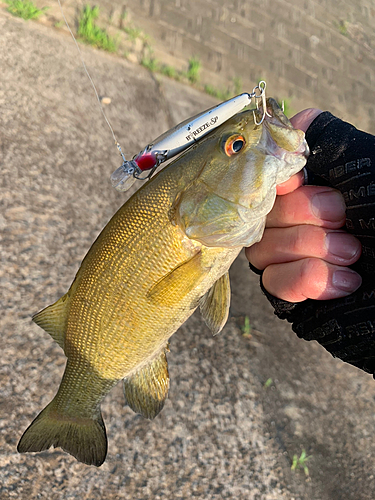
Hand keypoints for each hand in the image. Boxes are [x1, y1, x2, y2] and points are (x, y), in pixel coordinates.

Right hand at [246, 109, 361, 301]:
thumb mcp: (369, 172)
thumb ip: (333, 144)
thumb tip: (301, 118)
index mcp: (314, 189)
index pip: (266, 176)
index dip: (275, 177)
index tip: (297, 179)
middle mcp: (296, 221)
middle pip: (259, 211)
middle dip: (303, 213)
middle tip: (344, 219)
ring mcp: (291, 258)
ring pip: (261, 248)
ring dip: (309, 248)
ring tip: (352, 254)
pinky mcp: (292, 294)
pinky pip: (273, 281)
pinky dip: (309, 279)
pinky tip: (346, 282)